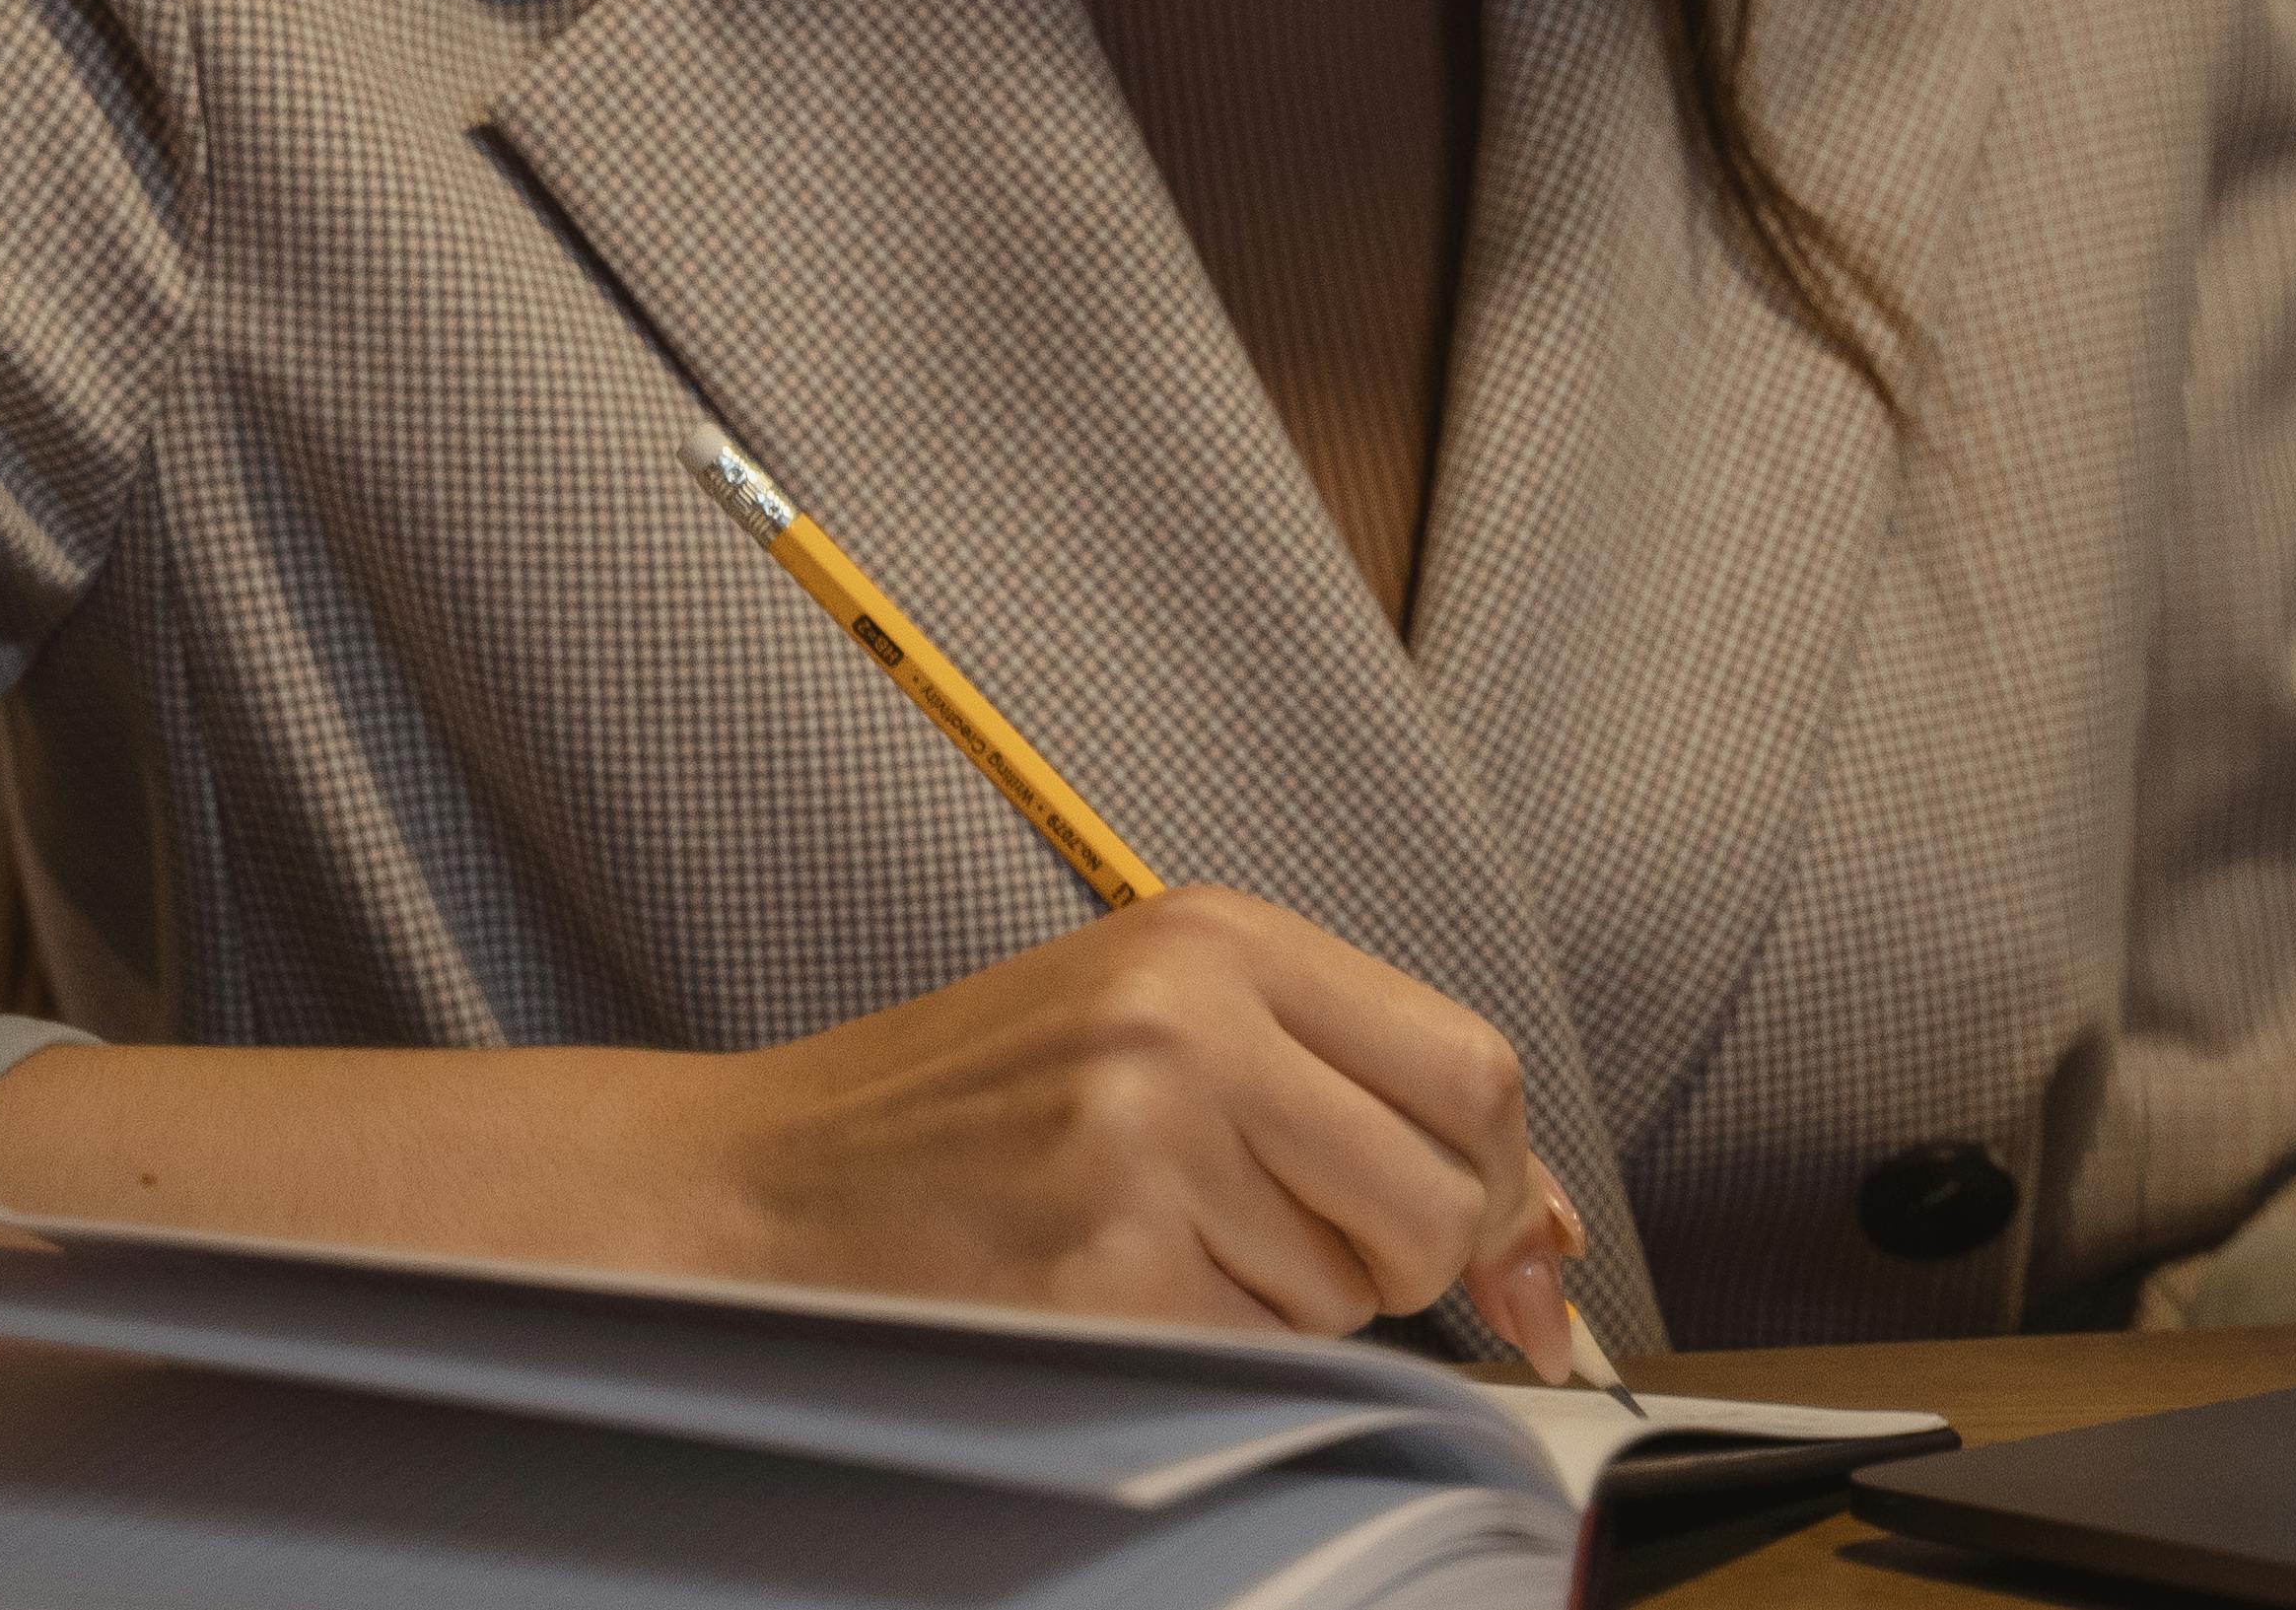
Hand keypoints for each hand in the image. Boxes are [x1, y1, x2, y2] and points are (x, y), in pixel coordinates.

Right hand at [682, 885, 1585, 1353]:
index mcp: (1218, 940)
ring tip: (1147, 1244)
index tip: (1515, 1257)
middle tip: (1286, 1249)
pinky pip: (1252, 1356)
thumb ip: (1340, 1085)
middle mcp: (1192, 1020)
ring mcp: (1145, 1143)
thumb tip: (1537, 1229)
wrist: (758, 1186)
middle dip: (1402, 1264)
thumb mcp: (1156, 1025)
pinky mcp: (1101, 1266)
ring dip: (1281, 1308)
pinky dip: (1206, 1355)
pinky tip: (1105, 1295)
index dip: (1504, 1182)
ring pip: (1347, 1293)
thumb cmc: (960, 1117)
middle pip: (1436, 1193)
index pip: (1470, 1066)